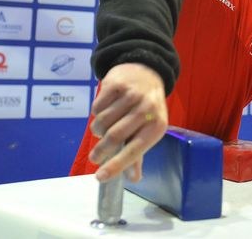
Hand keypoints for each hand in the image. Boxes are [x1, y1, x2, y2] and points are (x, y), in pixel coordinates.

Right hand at [89, 63, 167, 182]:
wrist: (146, 72)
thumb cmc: (146, 108)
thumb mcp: (148, 129)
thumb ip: (138, 154)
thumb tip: (133, 179)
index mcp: (156, 126)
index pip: (134, 150)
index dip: (116, 165)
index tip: (100, 177)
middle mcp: (146, 110)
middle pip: (114, 136)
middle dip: (101, 151)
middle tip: (95, 158)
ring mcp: (131, 95)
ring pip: (102, 122)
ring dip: (98, 129)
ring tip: (103, 128)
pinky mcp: (117, 84)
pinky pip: (97, 107)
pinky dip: (96, 113)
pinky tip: (105, 108)